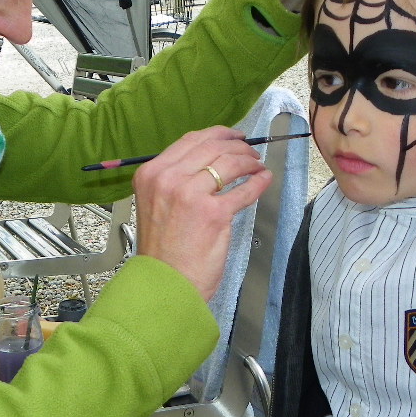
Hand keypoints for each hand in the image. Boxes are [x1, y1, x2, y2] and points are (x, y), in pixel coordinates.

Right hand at [133, 127, 271, 300]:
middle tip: (251, 152)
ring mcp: (191, 195)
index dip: (218, 134)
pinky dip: (258, 182)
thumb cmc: (162, 249)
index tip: (233, 136)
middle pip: (212, 146)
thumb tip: (208, 160)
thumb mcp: (155, 203)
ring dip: (249, 161)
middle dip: (238, 145)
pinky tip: (264, 180)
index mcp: (151, 173)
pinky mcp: (214, 214)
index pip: (190, 140)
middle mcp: (169, 179)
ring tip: (258, 166)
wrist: (164, 282)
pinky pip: (244, 190)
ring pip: (230, 163)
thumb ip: (175, 180)